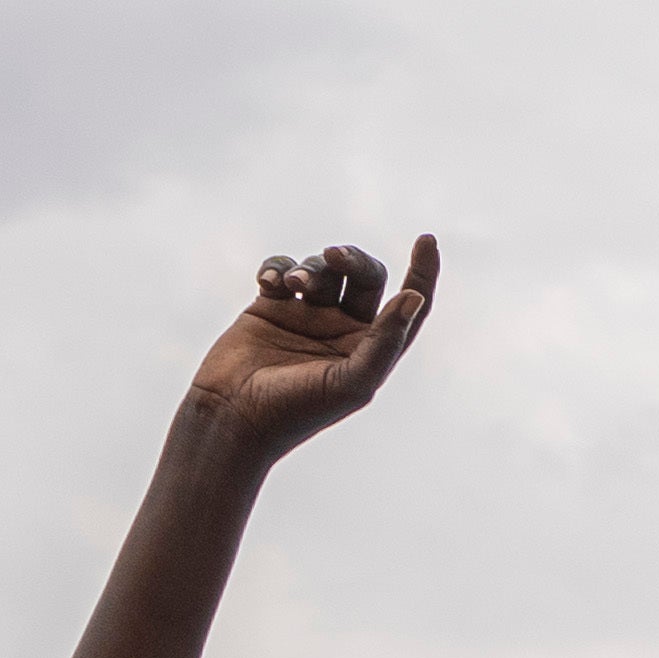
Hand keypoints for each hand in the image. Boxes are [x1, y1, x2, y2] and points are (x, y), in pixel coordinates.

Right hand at [176, 236, 441, 461]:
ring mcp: (307, 316)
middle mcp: (343, 330)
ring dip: (310, 268)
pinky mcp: (270, 307)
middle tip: (334, 256)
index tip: (426, 240)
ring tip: (293, 285)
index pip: (407, 305)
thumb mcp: (351, 382)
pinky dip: (277, 267)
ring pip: (321, 268)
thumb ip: (385, 341)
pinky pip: (281, 268)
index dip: (422, 272)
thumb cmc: (296, 410)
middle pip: (364, 275)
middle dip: (352, 259)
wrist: (232, 417)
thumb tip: (414, 297)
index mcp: (371, 349)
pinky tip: (268, 283)